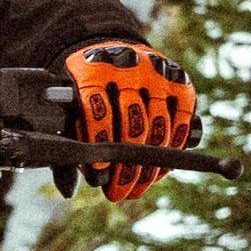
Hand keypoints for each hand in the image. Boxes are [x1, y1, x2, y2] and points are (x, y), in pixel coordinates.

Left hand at [64, 42, 197, 202]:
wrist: (116, 57)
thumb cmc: (88, 94)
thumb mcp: (72, 109)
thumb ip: (69, 145)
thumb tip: (68, 190)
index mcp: (92, 67)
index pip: (97, 107)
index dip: (99, 142)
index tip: (99, 174)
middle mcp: (127, 64)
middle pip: (133, 121)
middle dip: (125, 165)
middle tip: (117, 193)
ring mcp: (158, 71)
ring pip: (159, 125)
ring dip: (149, 165)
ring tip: (136, 189)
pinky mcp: (181, 80)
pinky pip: (182, 120)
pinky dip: (173, 150)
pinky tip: (159, 172)